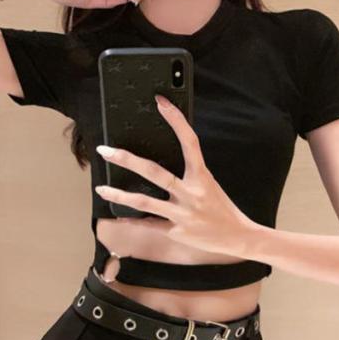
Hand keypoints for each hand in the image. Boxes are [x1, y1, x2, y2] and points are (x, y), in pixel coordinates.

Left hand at [94, 94, 254, 257]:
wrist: (238, 237)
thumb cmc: (221, 209)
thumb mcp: (209, 185)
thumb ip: (189, 174)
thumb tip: (161, 163)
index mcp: (202, 177)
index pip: (190, 142)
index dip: (176, 120)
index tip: (161, 102)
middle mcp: (191, 193)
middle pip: (155, 172)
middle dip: (127, 160)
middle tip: (105, 151)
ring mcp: (182, 213)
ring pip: (144, 201)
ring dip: (119, 195)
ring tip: (101, 188)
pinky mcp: (176, 231)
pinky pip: (148, 224)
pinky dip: (131, 220)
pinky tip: (116, 216)